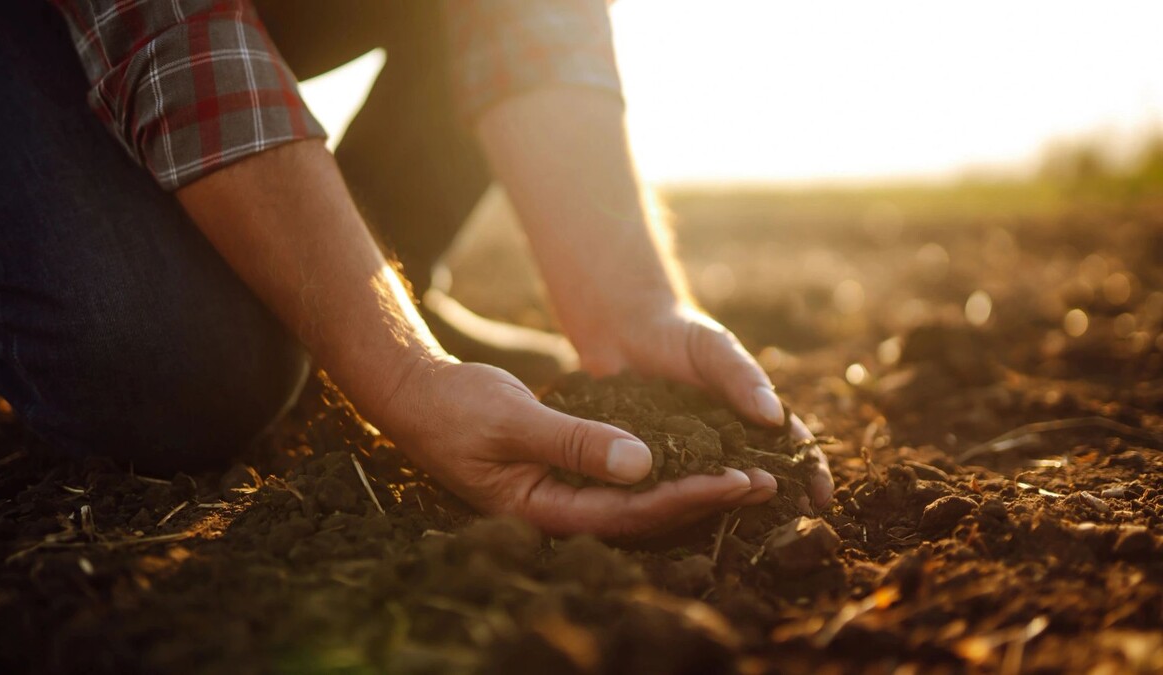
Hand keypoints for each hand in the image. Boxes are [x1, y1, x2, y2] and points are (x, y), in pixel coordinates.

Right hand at [375, 357, 779, 536]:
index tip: (738, 479)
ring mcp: (562, 495)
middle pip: (644, 516)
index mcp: (543, 510)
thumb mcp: (514, 420)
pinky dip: (662, 469)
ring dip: (691, 487)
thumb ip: (575, 442)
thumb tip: (643, 465)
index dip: (688, 498)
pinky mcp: (565, 474)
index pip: (630, 514)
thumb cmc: (456, 408)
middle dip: (704, 499)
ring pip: (638, 501)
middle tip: (765, 483)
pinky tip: (695, 457)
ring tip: (747, 475)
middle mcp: (559, 511)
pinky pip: (623, 480)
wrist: (417, 397)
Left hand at [569, 302, 834, 510]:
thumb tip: (774, 417)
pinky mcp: (656, 462)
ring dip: (731, 510)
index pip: (791, 446)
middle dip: (778, 503)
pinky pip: (672, 487)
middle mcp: (727, 441)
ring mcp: (692, 455)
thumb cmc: (680, 333)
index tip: (820, 497)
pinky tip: (684, 523)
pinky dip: (682, 505)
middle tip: (789, 530)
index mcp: (752, 414)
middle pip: (760, 477)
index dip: (810, 472)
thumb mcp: (715, 348)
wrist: (624, 331)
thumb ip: (742, 377)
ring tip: (743, 534)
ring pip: (717, 490)